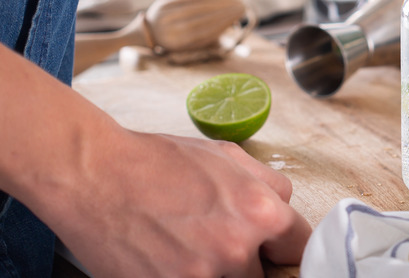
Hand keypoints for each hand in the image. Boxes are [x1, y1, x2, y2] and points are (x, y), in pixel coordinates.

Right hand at [0, 44, 309, 276]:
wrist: (94, 174)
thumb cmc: (158, 161)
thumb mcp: (228, 155)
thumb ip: (270, 184)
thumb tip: (287, 207)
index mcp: (260, 212)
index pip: (300, 249)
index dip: (287, 247)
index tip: (277, 249)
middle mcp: (235, 249)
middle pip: (263, 276)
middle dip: (248, 261)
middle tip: (218, 239)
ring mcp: (199, 277)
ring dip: (216, 272)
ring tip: (187, 245)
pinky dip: (183, 276)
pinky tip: (167, 256)